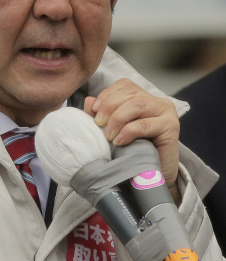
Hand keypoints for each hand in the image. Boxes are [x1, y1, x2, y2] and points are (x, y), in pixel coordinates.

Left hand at [84, 78, 180, 203]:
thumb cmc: (132, 150)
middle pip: (130, 94)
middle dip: (109, 107)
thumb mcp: (112, 129)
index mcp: (144, 97)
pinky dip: (128, 131)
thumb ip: (101, 114)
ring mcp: (166, 113)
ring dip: (117, 119)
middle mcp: (157, 101)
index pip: (125, 85)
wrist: (153, 175)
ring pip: (137, 105)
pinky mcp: (172, 127)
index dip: (107, 95)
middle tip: (98, 125)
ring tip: (108, 135)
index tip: (93, 110)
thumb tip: (89, 101)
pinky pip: (145, 124)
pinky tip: (119, 141)